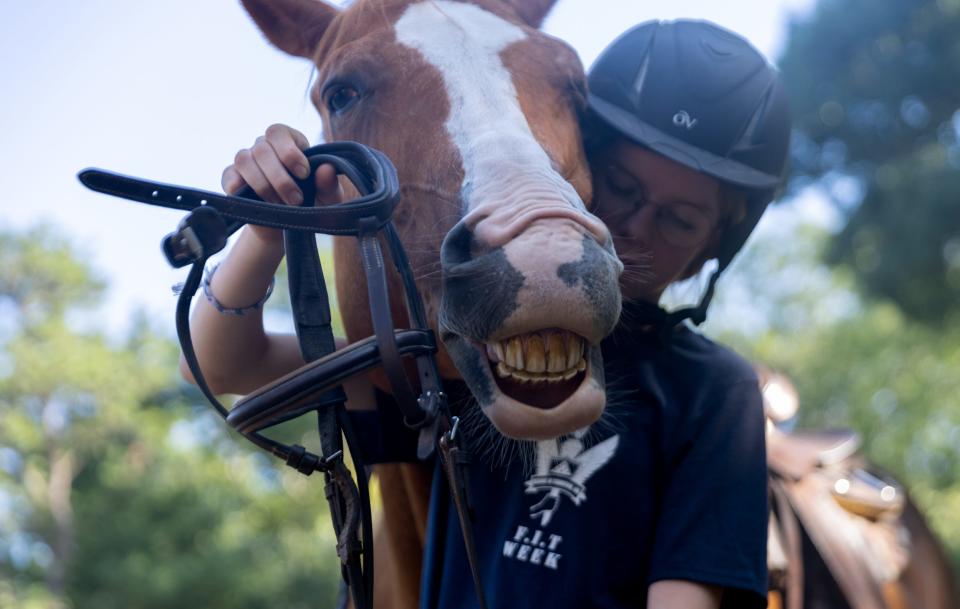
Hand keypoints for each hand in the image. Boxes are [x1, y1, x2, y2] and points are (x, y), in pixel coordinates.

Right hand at [221, 123, 342, 242]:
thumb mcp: (327, 199)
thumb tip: (326, 169)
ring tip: (279, 205)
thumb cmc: (312, 204)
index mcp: (289, 141)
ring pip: (243, 159)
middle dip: (279, 178)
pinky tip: (255, 202)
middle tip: (296, 200)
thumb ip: (330, 185)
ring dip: (262, 185)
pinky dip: (239, 188)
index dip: (289, 152)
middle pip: (261, 148)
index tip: (304, 174)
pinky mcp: (232, 179)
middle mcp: (264, 146)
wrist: (290, 227)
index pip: (278, 132)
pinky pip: (229, 177)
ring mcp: (247, 161)